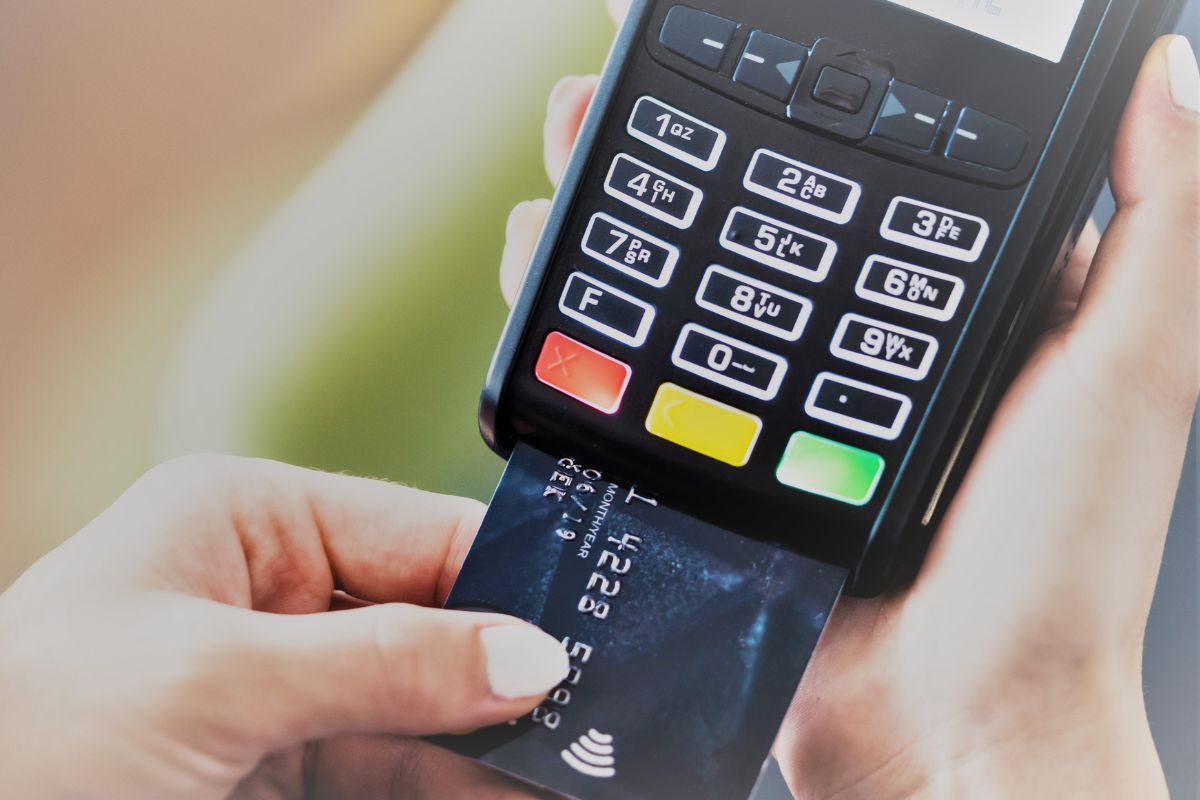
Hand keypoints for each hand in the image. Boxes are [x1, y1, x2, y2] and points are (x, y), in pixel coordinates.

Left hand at [0, 457, 567, 798]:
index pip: (416, 532)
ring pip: (421, 711)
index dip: (510, 574)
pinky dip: (454, 786)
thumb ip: (381, 664)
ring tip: (577, 763)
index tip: (597, 620)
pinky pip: (392, 772)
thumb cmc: (16, 742)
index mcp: (243, 525)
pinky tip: (510, 792)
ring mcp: (275, 695)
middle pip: (430, 626)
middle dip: (508, 669)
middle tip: (600, 706)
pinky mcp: (276, 774)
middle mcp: (266, 601)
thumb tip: (524, 652)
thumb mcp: (210, 684)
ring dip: (493, 742)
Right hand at [501, 5, 1198, 795]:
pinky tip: (561, 289)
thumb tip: (1164, 80)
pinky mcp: (723, 474)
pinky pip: (649, 388)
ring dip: (616, 226)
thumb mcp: (1127, 373)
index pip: (865, 178)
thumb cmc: (1056, 570)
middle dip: (674, 150)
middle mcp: (859, 352)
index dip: (801, 104)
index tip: (739, 49)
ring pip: (682, 295)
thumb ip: (1157, 228)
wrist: (952, 727)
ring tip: (568, 173)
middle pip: (749, 224)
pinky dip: (598, 333)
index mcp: (954, 312)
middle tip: (614, 98)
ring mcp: (781, 413)